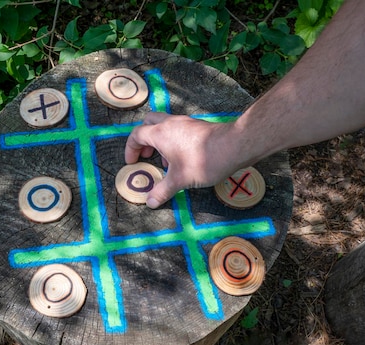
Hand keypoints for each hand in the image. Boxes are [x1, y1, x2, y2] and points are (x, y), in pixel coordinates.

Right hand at [125, 112, 244, 207]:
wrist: (233, 146)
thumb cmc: (202, 161)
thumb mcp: (179, 180)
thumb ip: (162, 191)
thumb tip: (150, 203)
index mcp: (160, 133)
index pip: (136, 135)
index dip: (130, 149)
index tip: (132, 162)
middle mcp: (170, 123)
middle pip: (148, 123)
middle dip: (144, 139)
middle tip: (147, 155)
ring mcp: (185, 122)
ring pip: (164, 125)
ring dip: (160, 140)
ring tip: (166, 161)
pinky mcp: (198, 126)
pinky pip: (178, 129)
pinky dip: (174, 140)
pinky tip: (183, 158)